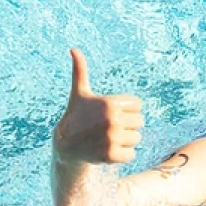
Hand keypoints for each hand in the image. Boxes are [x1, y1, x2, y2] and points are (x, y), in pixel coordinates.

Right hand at [53, 49, 143, 164]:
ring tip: (108, 138)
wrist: (65, 145)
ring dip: (125, 140)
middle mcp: (111, 120)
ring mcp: (111, 138)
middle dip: (127, 125)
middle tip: (109, 127)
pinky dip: (122, 155)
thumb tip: (73, 49)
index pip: (138, 105)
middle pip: (140, 122)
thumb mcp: (80, 93)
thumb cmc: (77, 115)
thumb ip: (80, 71)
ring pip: (137, 139)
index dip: (127, 110)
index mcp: (110, 103)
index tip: (110, 113)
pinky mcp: (110, 156)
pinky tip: (108, 150)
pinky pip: (131, 154)